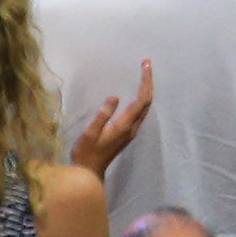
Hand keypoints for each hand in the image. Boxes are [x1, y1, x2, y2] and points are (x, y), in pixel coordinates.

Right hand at [70, 57, 153, 177]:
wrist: (89, 173)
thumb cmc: (87, 152)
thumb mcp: (90, 132)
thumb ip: (103, 115)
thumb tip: (115, 96)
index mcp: (125, 125)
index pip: (142, 100)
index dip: (145, 81)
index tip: (145, 65)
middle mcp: (132, 127)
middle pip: (147, 101)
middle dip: (148, 81)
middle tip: (146, 63)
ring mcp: (131, 131)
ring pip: (144, 107)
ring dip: (146, 89)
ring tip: (143, 74)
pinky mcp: (127, 133)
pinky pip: (139, 111)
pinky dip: (141, 98)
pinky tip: (136, 93)